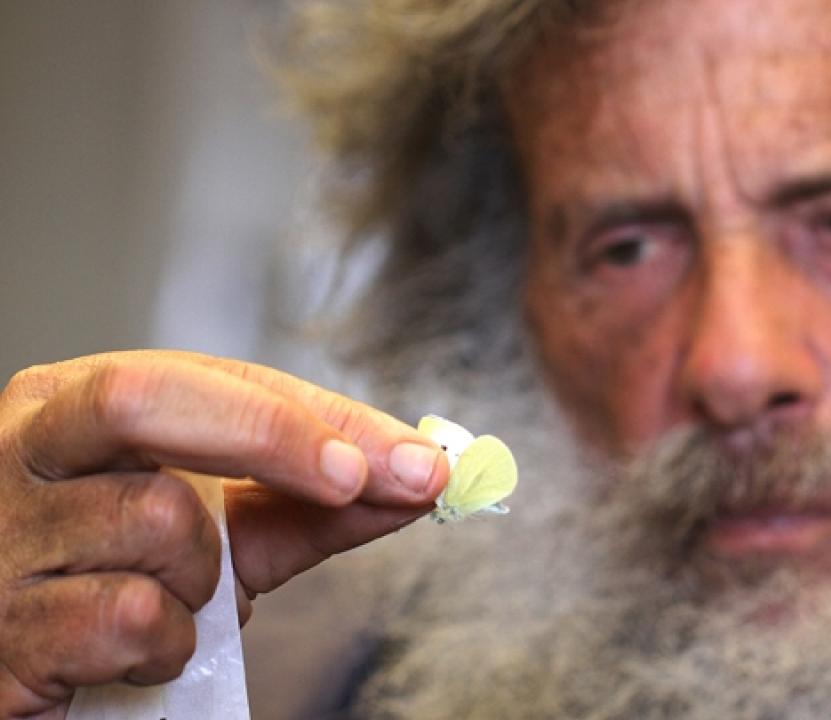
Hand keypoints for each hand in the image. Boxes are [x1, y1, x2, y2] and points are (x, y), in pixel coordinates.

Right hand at [0, 351, 449, 718]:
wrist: (27, 670)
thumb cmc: (120, 582)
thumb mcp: (223, 530)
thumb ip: (314, 501)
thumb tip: (421, 475)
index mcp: (74, 402)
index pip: (204, 376)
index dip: (310, 414)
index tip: (404, 454)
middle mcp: (23, 449)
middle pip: (144, 400)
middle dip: (268, 435)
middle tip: (349, 480)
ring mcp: (3, 536)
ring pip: (157, 522)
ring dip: (206, 579)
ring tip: (177, 603)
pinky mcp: (1, 631)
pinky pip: (131, 616)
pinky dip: (167, 645)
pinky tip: (136, 655)